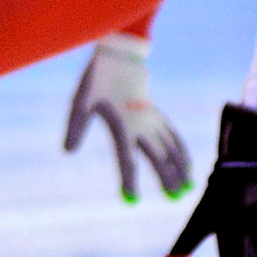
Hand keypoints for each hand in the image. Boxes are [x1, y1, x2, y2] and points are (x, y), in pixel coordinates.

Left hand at [63, 34, 191, 202]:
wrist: (120, 55)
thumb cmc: (96, 80)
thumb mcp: (80, 101)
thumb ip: (76, 126)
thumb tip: (67, 151)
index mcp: (123, 125)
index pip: (127, 159)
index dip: (129, 180)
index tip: (131, 200)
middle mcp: (142, 125)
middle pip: (157, 156)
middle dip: (166, 179)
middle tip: (174, 200)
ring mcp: (152, 119)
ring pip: (170, 148)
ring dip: (180, 169)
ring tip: (187, 189)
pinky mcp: (156, 113)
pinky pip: (173, 135)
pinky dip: (182, 151)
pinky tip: (188, 165)